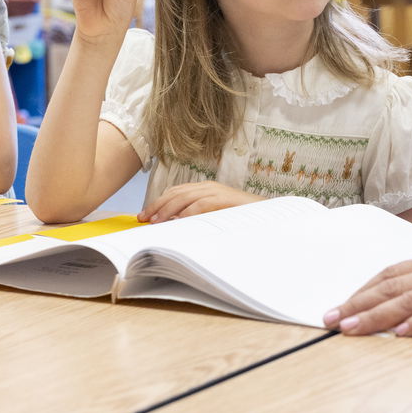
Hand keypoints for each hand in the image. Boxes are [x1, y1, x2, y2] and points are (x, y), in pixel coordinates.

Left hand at [139, 182, 260, 221]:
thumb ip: (196, 217)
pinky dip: (187, 213)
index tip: (144, 216)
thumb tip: (173, 225)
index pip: (175, 192)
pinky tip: (178, 221)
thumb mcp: (214, 216)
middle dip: (157, 206)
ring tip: (156, 222)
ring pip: (184, 197)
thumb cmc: (240, 218)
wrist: (267, 214)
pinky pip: (201, 205)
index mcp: (205, 189)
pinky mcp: (224, 199)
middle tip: (144, 219)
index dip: (158, 203)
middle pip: (176, 193)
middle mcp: (208, 187)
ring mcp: (216, 191)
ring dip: (168, 210)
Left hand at [323, 247, 411, 335]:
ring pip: (408, 300)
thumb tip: (410, 303)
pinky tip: (401, 334)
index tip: (340, 305)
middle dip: (356, 304)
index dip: (363, 290)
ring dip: (375, 315)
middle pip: (390, 287)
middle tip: (329, 320)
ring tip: (349, 328)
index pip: (391, 274)